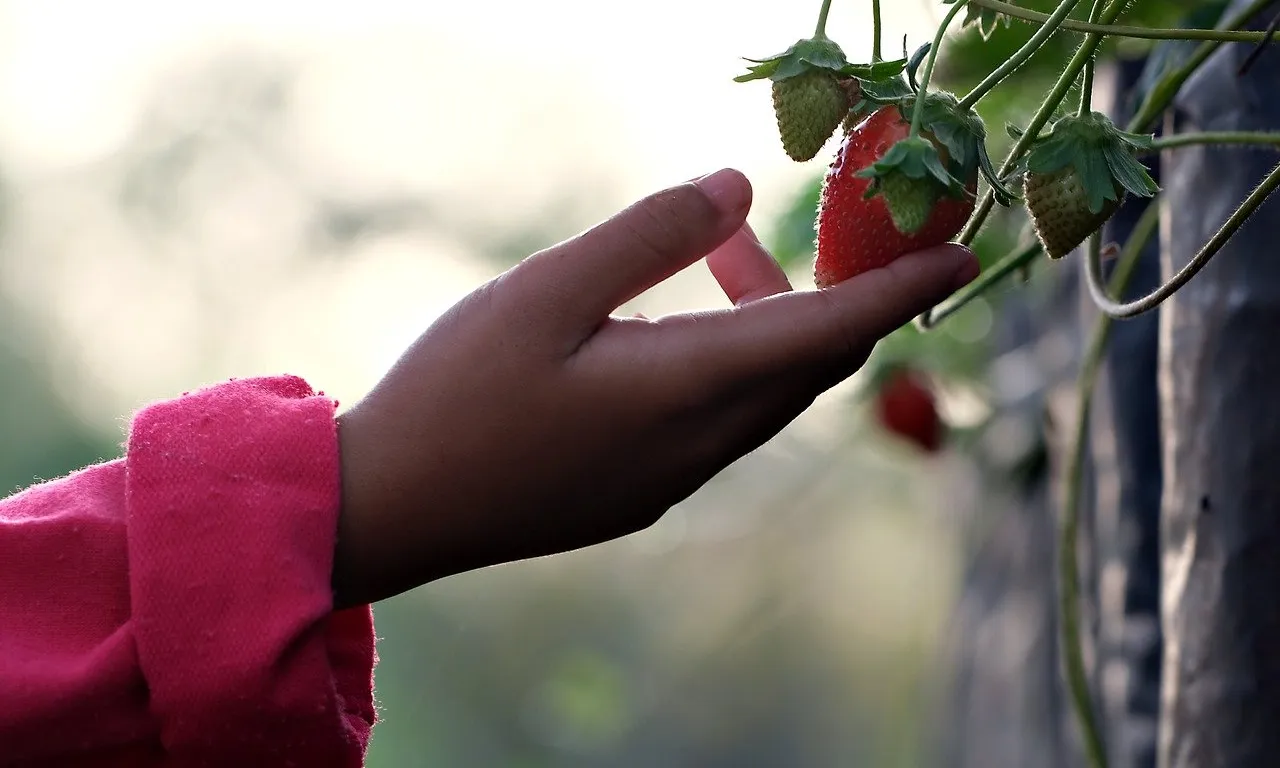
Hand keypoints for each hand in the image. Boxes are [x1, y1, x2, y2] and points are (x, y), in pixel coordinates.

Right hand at [331, 168, 977, 606]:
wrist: (394, 510)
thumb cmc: (458, 392)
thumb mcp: (545, 291)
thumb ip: (647, 235)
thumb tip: (738, 187)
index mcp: (685, 388)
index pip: (828, 333)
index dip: (900, 288)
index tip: (963, 254)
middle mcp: (698, 445)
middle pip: (808, 366)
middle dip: (834, 296)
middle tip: (810, 232)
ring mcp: (672, 479)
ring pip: (765, 395)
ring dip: (771, 327)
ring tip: (719, 260)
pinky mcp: (642, 494)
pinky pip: (724, 423)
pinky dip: (733, 365)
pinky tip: (672, 332)